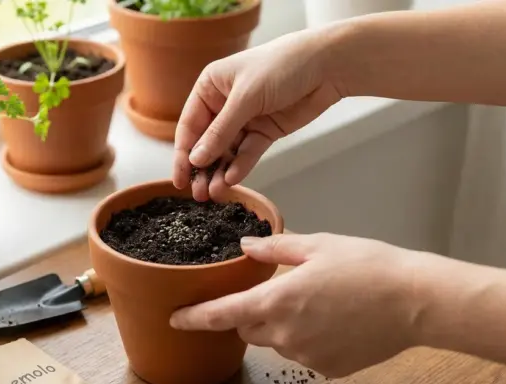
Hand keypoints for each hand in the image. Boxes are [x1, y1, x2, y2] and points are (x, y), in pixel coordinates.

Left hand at [169, 233, 424, 377]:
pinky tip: (334, 320)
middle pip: (248, 329)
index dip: (194, 318)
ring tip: (318, 302)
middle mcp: (286, 335)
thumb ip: (274, 249)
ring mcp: (307, 356)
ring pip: (277, 342)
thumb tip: (246, 247)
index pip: (222, 314)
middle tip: (278, 291)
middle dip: (252, 313)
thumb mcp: (318, 246)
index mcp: (277, 300)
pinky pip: (303, 354)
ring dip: (282, 326)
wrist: (415, 302)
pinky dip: (308, 339)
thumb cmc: (368, 267)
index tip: (175, 319)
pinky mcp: (327, 369)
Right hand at [172, 28, 344, 200]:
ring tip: (215, 193)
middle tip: (198, 193)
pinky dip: (240, 166)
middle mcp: (224, 104)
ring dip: (220, 172)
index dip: (184, 154)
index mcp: (210, 87)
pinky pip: (248, 152)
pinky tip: (232, 179)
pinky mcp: (264, 131)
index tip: (179, 179)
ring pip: (227, 152)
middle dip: (201, 168)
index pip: (189, 125)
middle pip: (206, 142)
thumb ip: (220, 132)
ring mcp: (245, 119)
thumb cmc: (281, 66)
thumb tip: (196, 159)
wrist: (326, 66)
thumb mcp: (245, 98)